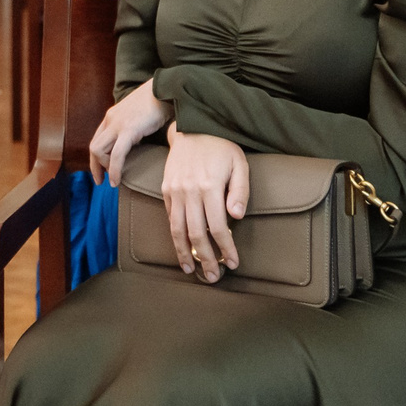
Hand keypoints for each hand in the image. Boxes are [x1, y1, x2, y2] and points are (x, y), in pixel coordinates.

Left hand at [88, 79, 169, 185]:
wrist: (167, 89)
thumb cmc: (160, 102)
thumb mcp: (140, 115)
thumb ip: (133, 126)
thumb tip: (136, 142)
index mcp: (113, 116)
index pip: (97, 140)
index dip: (96, 159)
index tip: (102, 172)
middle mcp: (111, 119)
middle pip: (94, 147)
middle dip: (96, 167)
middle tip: (103, 181)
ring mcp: (118, 124)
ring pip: (98, 151)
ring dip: (104, 168)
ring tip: (114, 179)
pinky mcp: (129, 129)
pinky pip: (116, 154)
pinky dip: (114, 170)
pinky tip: (116, 180)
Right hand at [159, 126, 248, 280]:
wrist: (193, 128)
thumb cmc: (221, 147)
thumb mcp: (239, 164)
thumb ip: (239, 191)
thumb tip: (236, 216)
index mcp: (210, 186)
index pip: (219, 227)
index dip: (226, 248)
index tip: (233, 262)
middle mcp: (190, 191)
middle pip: (197, 234)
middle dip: (206, 259)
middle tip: (213, 277)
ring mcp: (175, 191)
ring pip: (178, 230)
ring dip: (185, 254)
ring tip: (192, 270)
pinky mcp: (166, 190)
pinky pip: (170, 219)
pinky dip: (176, 237)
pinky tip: (182, 250)